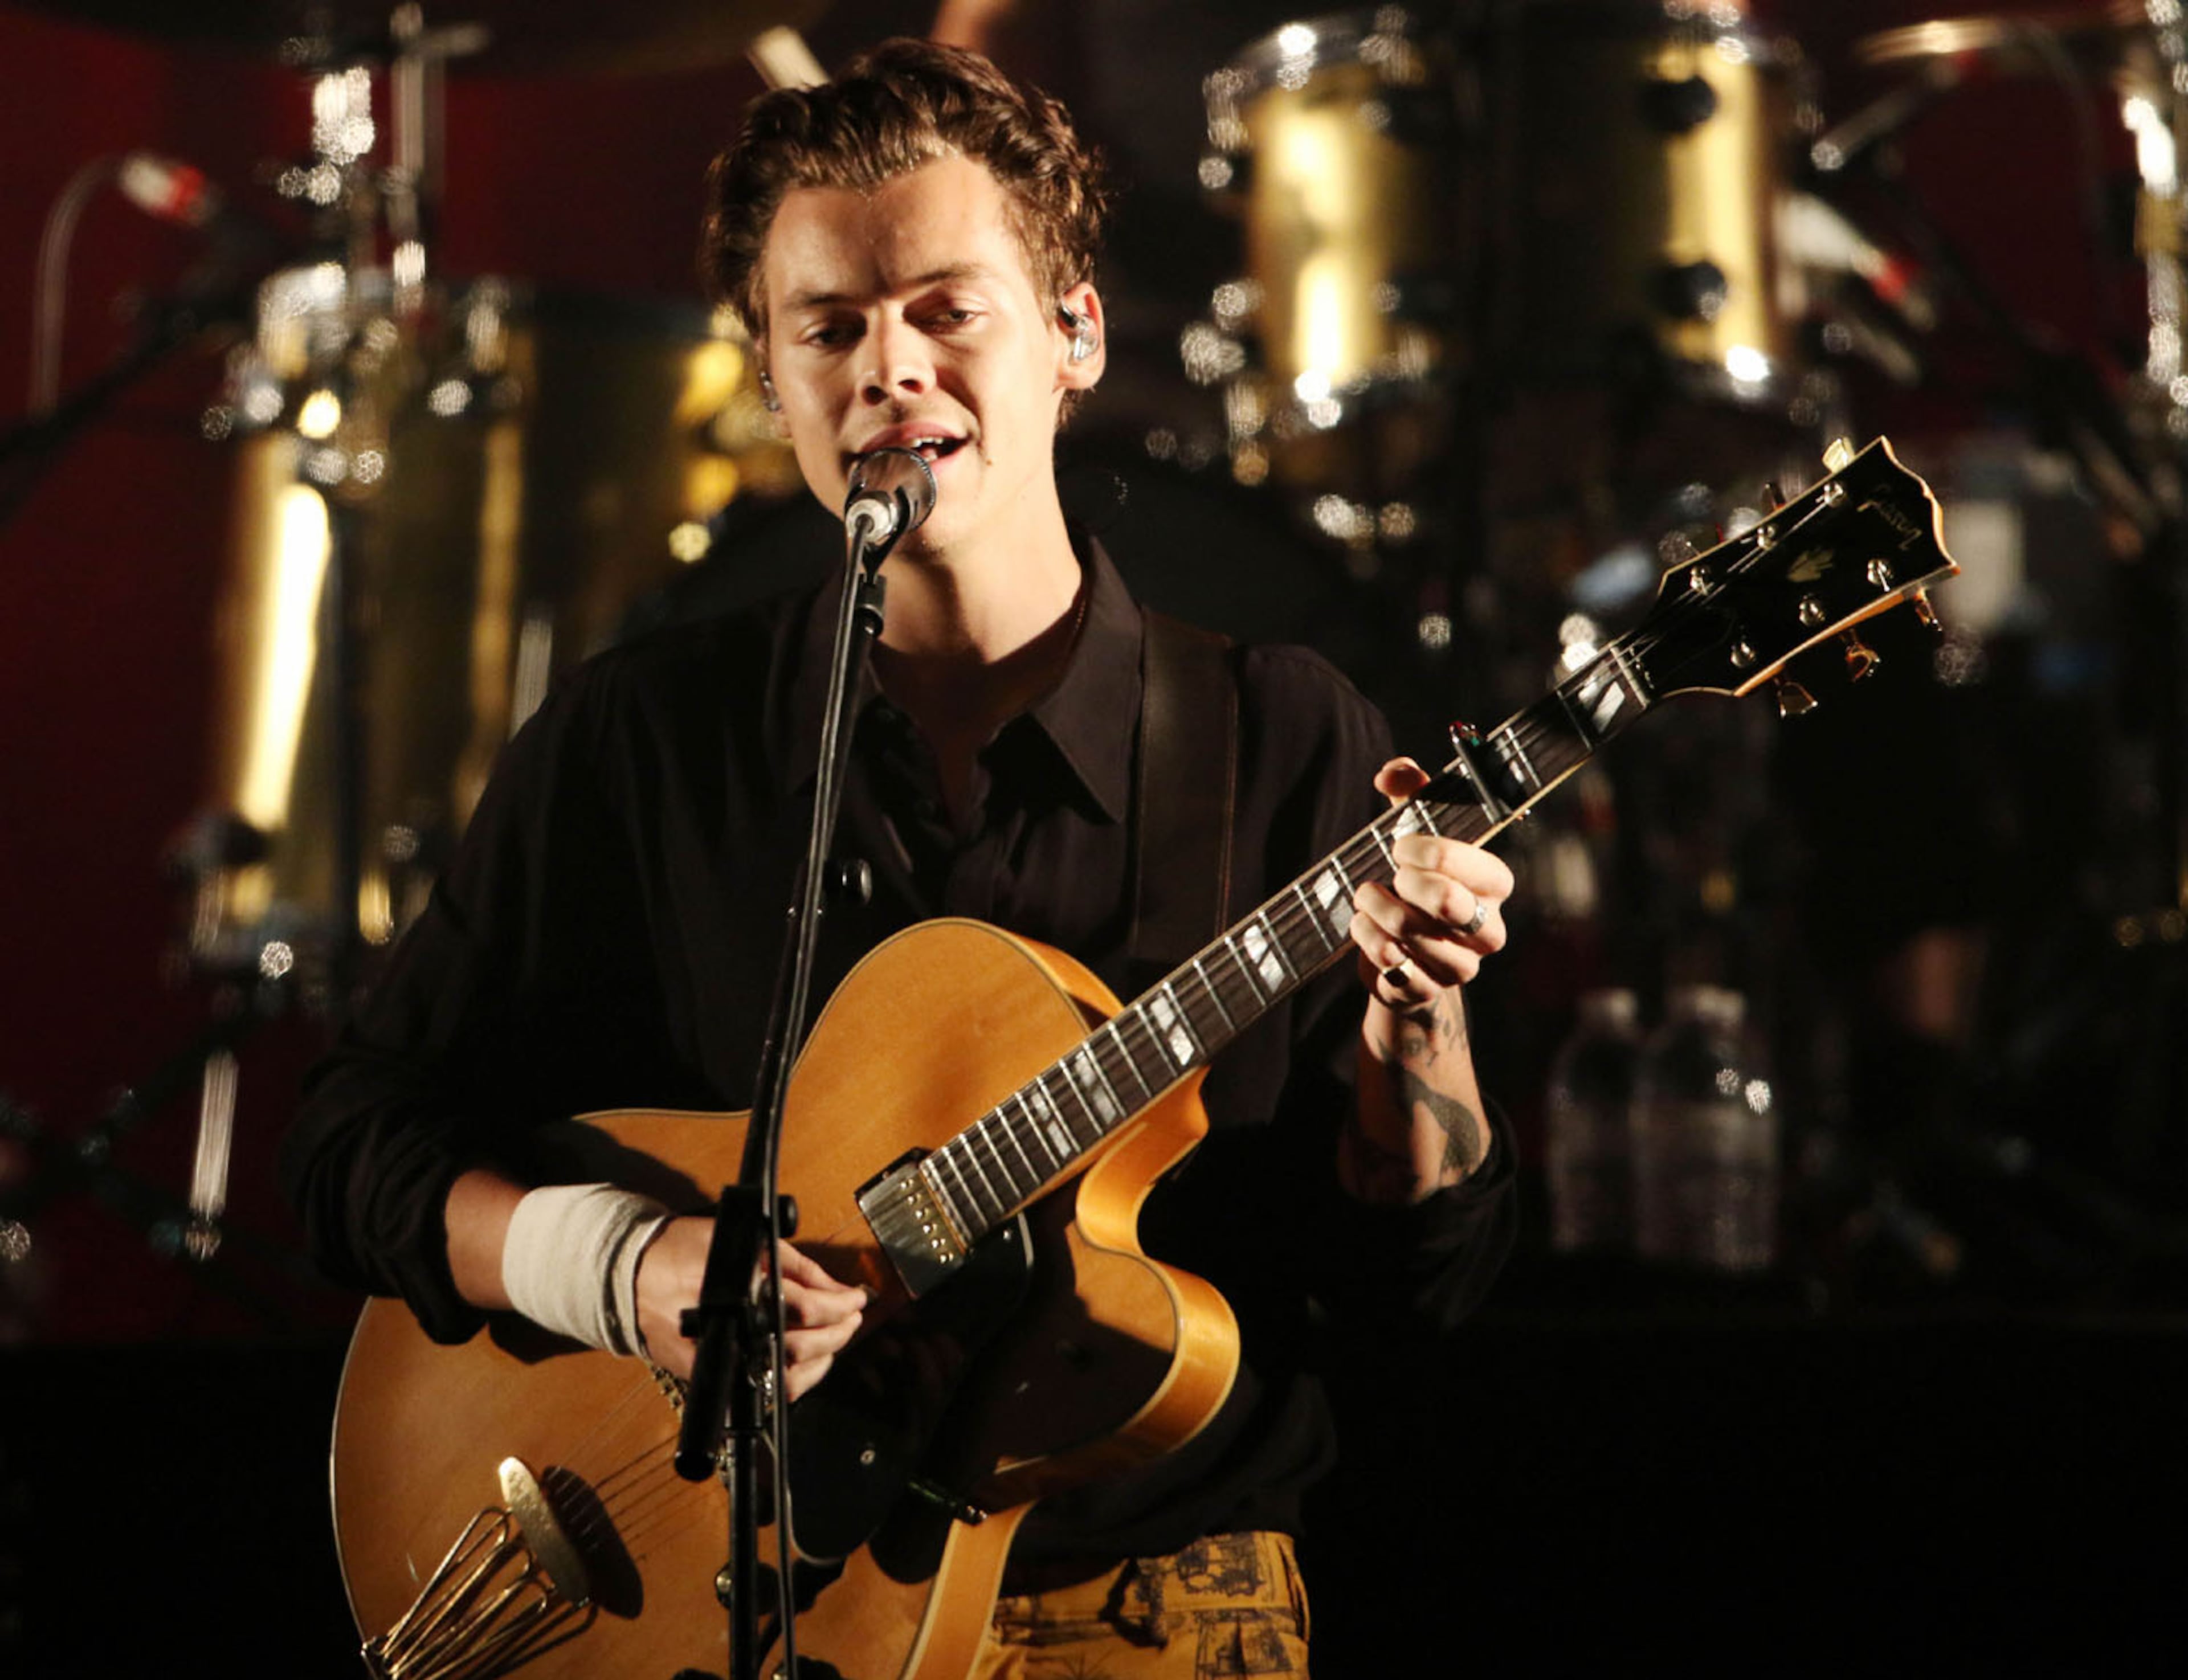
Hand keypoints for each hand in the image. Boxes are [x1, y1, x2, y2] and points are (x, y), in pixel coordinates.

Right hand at [635, 1218, 866, 1401]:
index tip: (858, 1299)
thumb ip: (798, 1267)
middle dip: (837, 1334)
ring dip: (822, 1359)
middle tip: (851, 1318)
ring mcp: (715, 1359)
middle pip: (799, 1346)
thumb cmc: (685, 1250)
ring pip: (785, 1378)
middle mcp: (725, 1328)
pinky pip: (760, 1389)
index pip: (803, 1306)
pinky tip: (806, 1360)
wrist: (631, 1274)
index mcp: (735, 1288)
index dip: (839, 1305)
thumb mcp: (746, 1242)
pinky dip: (793, 1378)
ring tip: (834, 1337)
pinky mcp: (706, 1378)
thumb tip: (840, 1291)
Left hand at [1350, 756, 1514, 1015]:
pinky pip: (1393, 966)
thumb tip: (1393, 773)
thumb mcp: (1411, 835)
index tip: (1400, 846)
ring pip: (1410, 931)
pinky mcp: (1429, 992)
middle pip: (1448, 902)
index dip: (1432, 852)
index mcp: (1494, 886)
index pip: (1477, 866)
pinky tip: (1366, 930)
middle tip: (1386, 877)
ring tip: (1367, 900)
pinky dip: (1369, 942)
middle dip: (1404, 883)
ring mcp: (1462, 967)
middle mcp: (1488, 929)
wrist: (1400, 956)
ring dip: (1375, 909)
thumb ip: (1409, 795)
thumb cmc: (1411, 885)